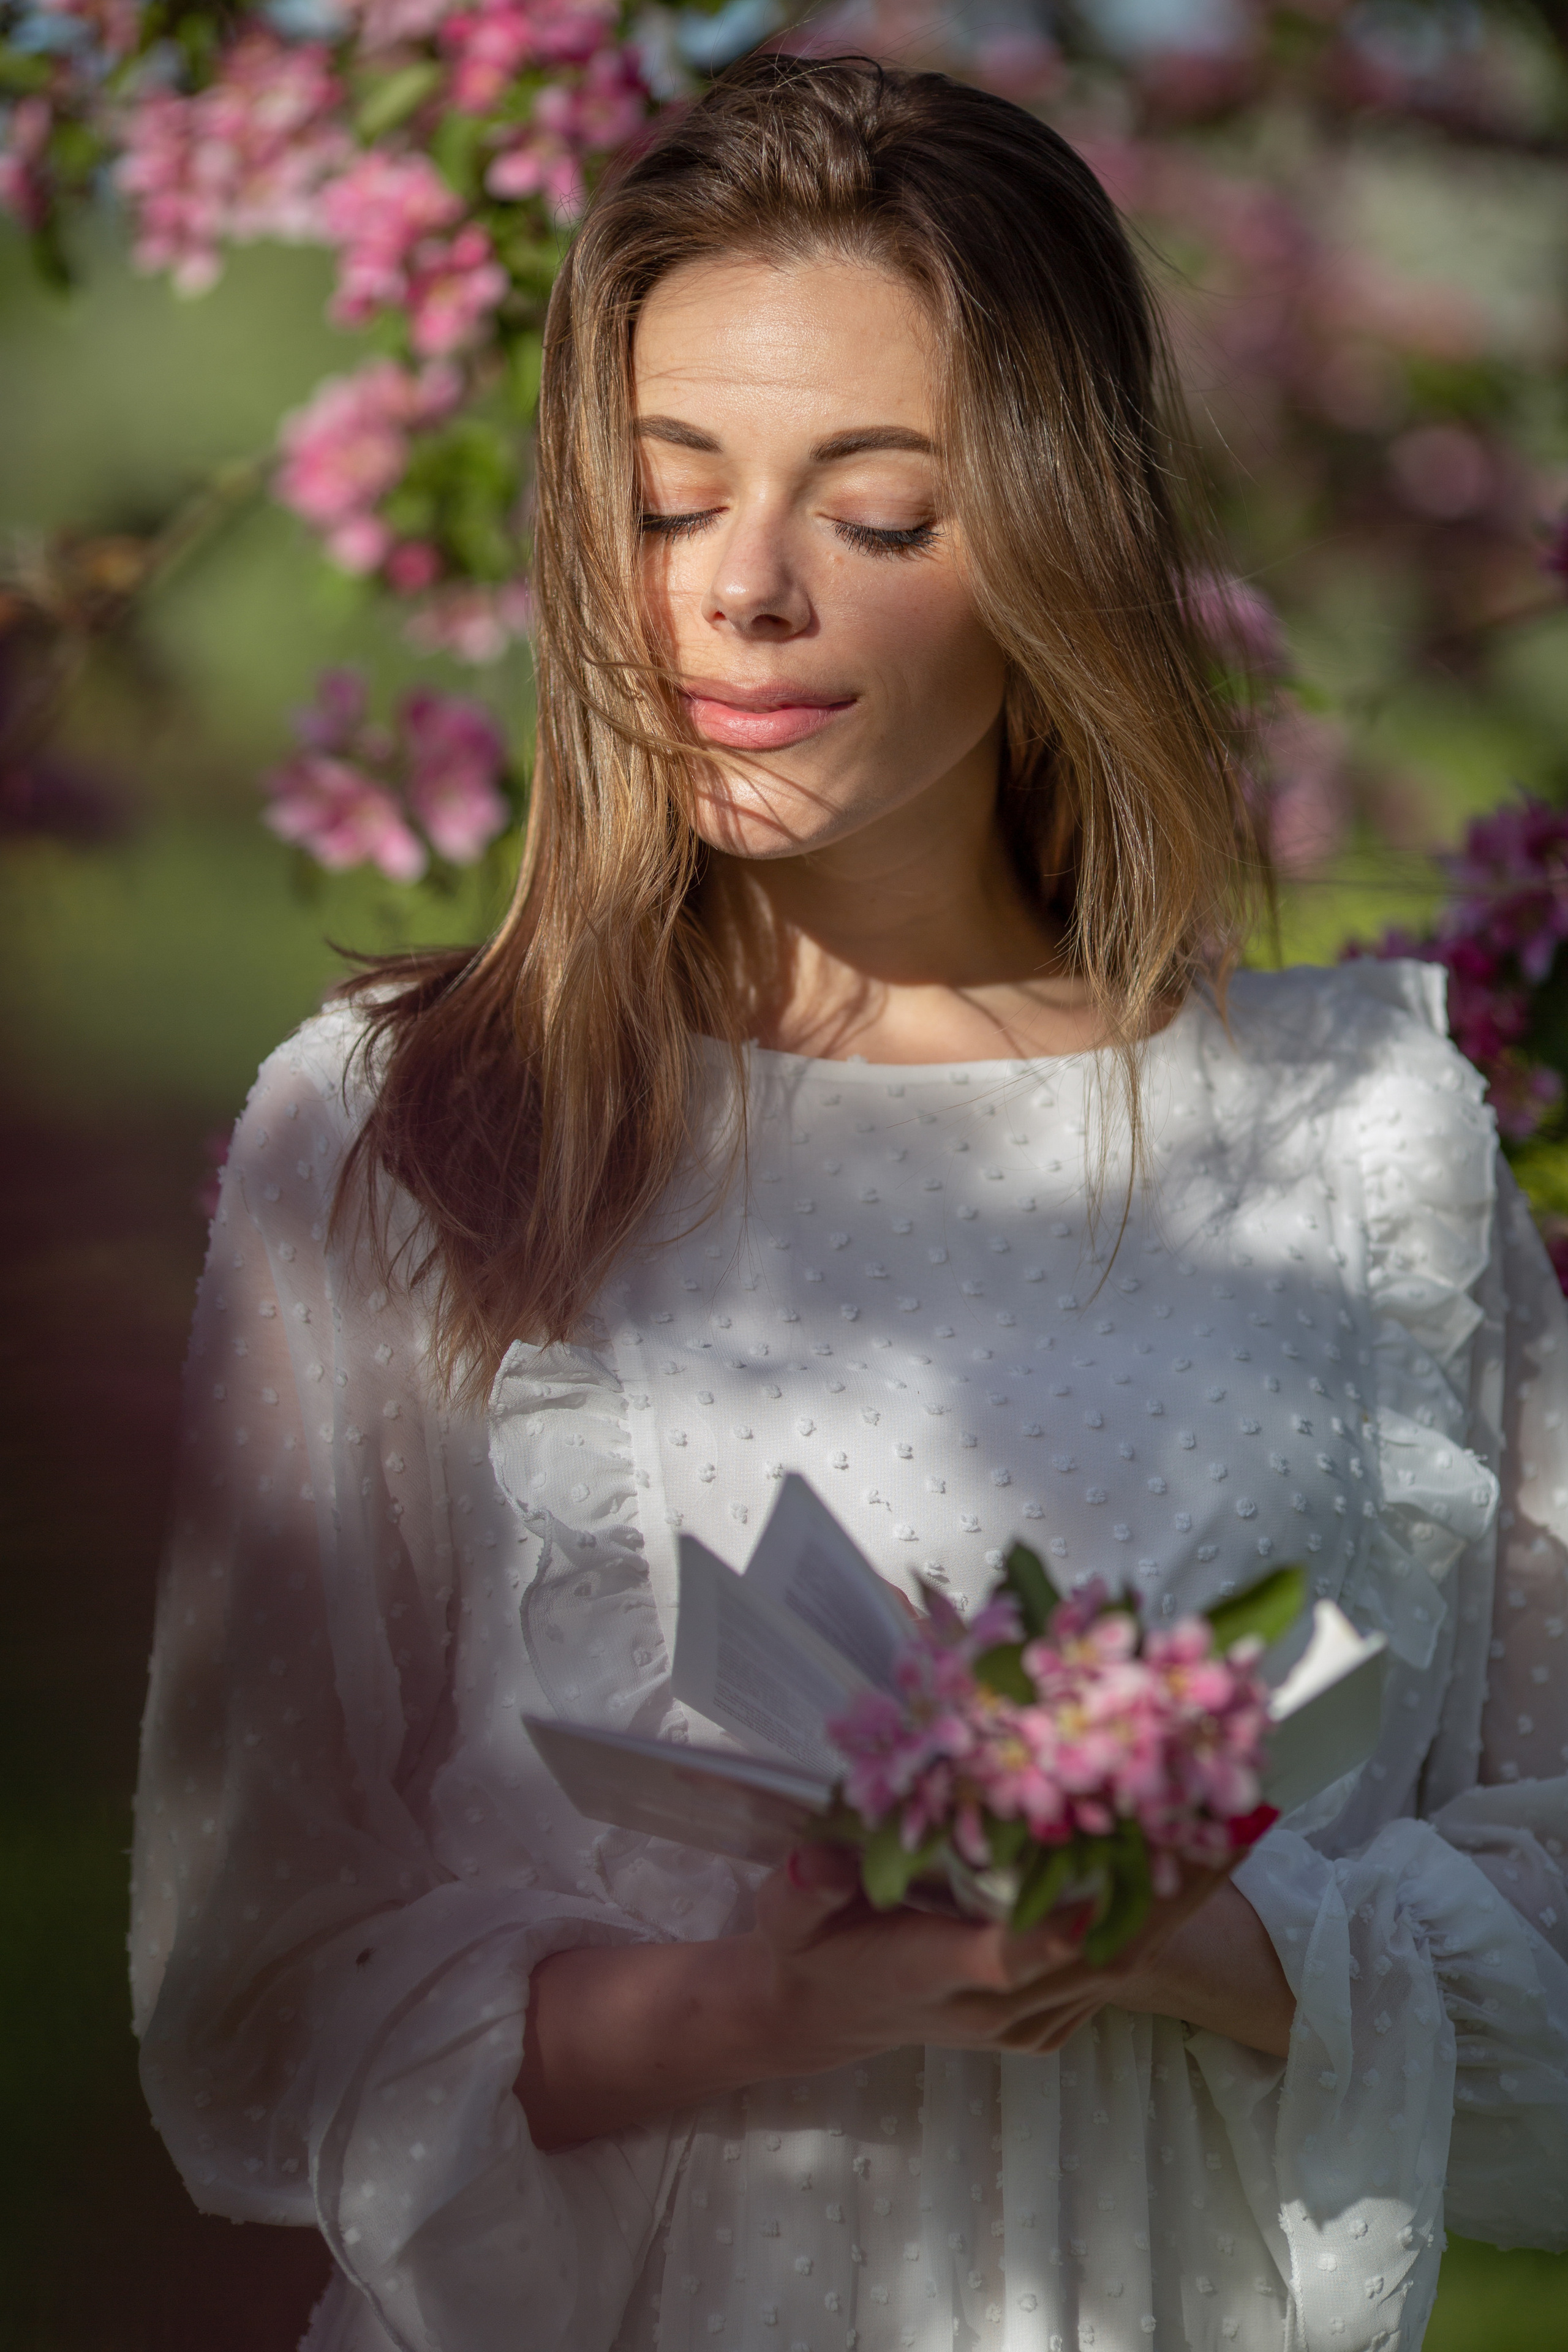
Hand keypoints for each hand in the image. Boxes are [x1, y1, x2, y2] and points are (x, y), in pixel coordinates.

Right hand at [754, 1843, 1287, 2065]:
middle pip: (1092, 1958)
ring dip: (1177, 1902)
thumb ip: (804, 1886)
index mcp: (933, 1974)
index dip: (1064, 1924)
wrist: (819, 2013)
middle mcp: (991, 2008)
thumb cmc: (808, 1945)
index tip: (1119, 1871)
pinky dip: (1155, 1924)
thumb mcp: (786, 1911)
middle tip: (1223, 1821)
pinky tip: (1191, 1869)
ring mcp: (1023, 2021)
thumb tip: (819, 1857)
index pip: (1010, 1956)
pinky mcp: (1042, 2020)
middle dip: (1162, 1893)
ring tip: (1232, 1827)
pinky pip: (1111, 1976)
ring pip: (1116, 1966)